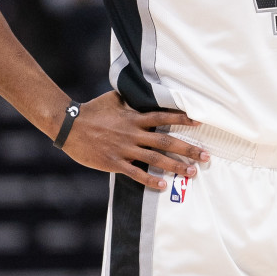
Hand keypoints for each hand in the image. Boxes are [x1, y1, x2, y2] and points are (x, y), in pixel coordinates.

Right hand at [62, 91, 210, 189]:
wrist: (69, 126)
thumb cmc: (92, 110)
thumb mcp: (113, 98)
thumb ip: (130, 99)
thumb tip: (142, 89)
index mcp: (134, 117)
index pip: (163, 117)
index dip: (182, 119)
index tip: (200, 122)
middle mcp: (133, 133)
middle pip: (166, 141)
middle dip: (188, 149)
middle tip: (206, 156)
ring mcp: (125, 149)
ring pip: (156, 159)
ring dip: (176, 166)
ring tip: (192, 172)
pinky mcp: (114, 163)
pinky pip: (136, 173)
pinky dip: (150, 180)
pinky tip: (162, 185)